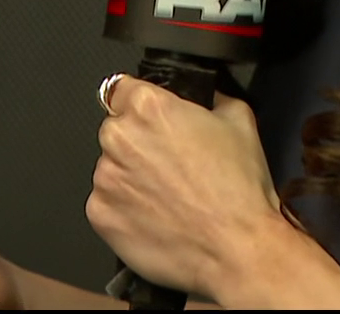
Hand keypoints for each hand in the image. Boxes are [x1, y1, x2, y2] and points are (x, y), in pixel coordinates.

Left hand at [85, 80, 279, 301]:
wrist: (236, 250)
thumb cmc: (238, 191)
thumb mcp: (240, 121)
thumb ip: (212, 98)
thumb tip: (206, 95)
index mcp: (147, 106)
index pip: (122, 90)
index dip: (140, 106)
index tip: (152, 122)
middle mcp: (119, 137)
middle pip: (117, 130)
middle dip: (138, 144)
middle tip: (171, 166)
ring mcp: (105, 177)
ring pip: (110, 168)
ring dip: (130, 178)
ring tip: (168, 197)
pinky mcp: (100, 213)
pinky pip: (106, 203)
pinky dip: (124, 209)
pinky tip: (156, 217)